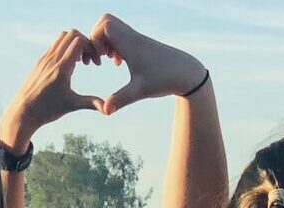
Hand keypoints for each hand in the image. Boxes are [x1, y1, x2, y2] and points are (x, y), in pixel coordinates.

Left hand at [2, 30, 102, 149]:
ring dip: (74, 44)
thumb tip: (108, 109)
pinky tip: (69, 65)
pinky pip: (54, 45)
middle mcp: (52, 60)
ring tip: (80, 61)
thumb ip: (91, 103)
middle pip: (71, 34)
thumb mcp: (71, 106)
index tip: (95, 64)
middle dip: (85, 42)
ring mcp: (44, 59)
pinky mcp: (39, 62)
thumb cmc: (47, 110)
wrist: (22, 113)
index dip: (91, 48)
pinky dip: (65, 48)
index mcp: (62, 68)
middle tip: (89, 60)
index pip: (79, 41)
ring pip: (62, 37)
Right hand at [90, 14, 206, 114]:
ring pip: (114, 27)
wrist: (188, 73)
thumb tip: (104, 111)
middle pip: (106, 20)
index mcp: (131, 44)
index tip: (100, 59)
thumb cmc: (165, 80)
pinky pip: (122, 35)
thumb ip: (120, 99)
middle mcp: (133, 37)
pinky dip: (115, 45)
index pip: (105, 25)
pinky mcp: (142, 44)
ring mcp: (137, 39)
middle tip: (100, 56)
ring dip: (105, 41)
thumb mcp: (140, 91)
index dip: (95, 40)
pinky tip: (120, 62)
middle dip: (96, 37)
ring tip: (109, 60)